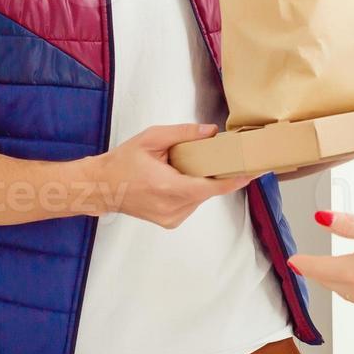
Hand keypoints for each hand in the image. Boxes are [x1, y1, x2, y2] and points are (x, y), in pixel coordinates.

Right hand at [93, 123, 252, 228]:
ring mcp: (171, 217)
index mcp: (167, 186)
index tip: (252, 173)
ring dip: (199, 183)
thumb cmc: (123, 161)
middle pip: (207, 191)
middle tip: (209, 158)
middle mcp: (171, 207)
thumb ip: (182, 133)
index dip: (234, 181)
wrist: (101, 187)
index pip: (210, 188)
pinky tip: (175, 181)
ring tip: (181, 169)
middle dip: (212, 175)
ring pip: (199, 198)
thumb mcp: (151, 139)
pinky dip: (190, 192)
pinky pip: (191, 204)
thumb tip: (211, 132)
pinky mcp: (170, 222)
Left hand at [288, 211, 353, 311]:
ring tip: (325, 270)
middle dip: (313, 271)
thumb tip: (321, 217)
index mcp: (349, 270)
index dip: (301, 261)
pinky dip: (348, 286)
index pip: (314, 267)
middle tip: (303, 264)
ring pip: (340, 290)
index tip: (291, 259)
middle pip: (325, 280)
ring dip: (329, 280)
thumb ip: (350, 224)